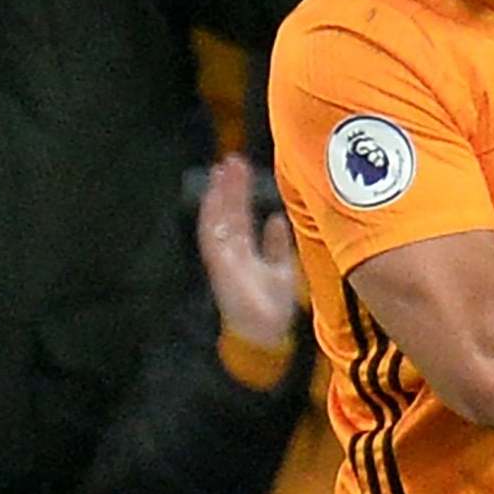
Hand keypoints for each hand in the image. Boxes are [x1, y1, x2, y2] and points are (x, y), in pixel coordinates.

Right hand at [198, 153, 298, 350]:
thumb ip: (277, 245)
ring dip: (220, 194)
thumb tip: (276, 219)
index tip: (242, 168)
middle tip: (232, 159)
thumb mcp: (282, 269)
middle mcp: (231, 251)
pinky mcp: (219, 265)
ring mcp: (223, 257)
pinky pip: (211, 235)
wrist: (265, 334)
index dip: (241, 192)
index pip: (241, 215)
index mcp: (246, 251)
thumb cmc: (272, 308)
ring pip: (218, 218)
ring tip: (223, 169)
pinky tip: (214, 196)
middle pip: (229, 212)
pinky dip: (211, 215)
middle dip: (230, 186)